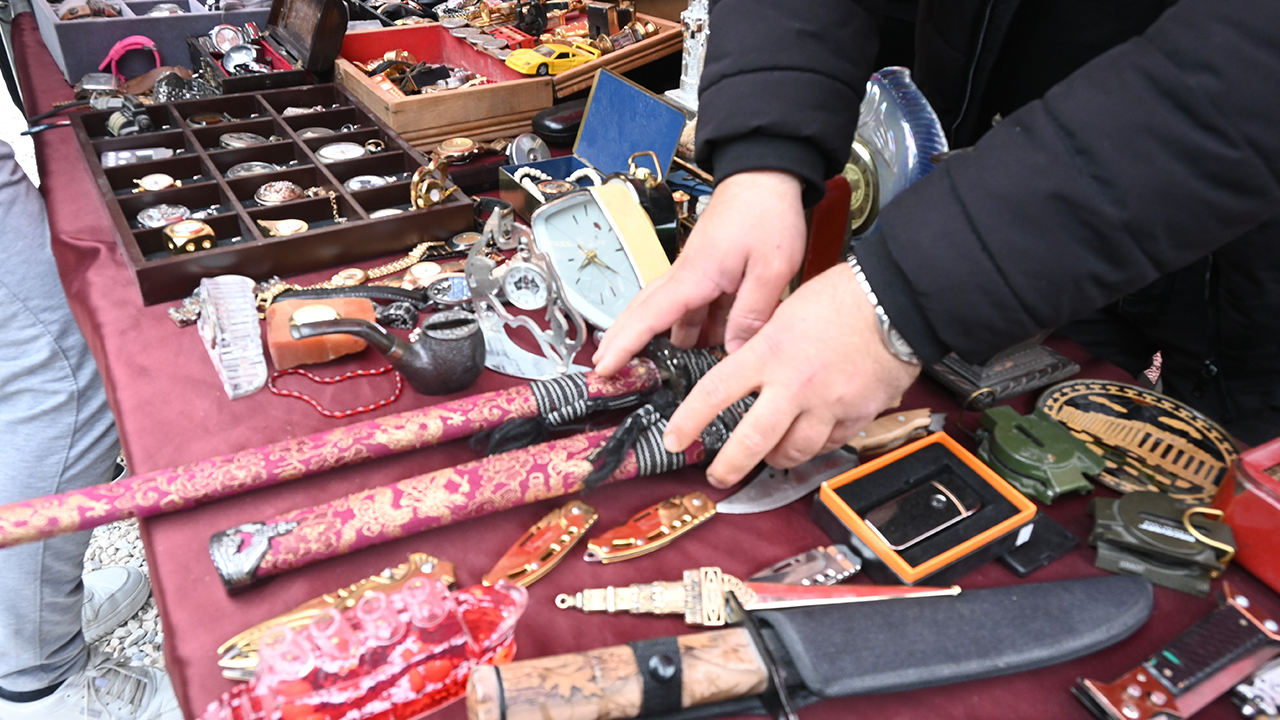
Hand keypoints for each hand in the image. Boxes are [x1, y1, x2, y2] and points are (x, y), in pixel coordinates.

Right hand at [592, 170, 806, 375]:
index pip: (649, 317)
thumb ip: (752, 313)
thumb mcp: (772, 268)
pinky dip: (686, 328)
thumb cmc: (767, 212)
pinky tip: (698, 347)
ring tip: (649, 369)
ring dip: (654, 339)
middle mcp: (686, 276)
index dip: (625, 345)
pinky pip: (690, 306)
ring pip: (666, 312)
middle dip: (621, 342)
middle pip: (642, 313)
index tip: (605, 367)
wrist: (767, 175)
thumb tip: (733, 353)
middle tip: (605, 371)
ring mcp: (694, 273)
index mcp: (694, 276)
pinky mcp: (707, 271)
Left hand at [661, 263, 922, 487]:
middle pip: (750, 442)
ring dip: (774, 459)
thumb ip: (764, 345)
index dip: (688, 423)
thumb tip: (746, 365)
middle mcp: (794, 384)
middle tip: (717, 477)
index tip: (675, 439)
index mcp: (769, 352)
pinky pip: (828, 445)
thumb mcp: (786, 312)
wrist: (897, 301)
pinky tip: (809, 439)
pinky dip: (815, 447)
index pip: (714, 394)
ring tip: (767, 457)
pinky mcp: (856, 416)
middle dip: (727, 467)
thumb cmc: (844, 296)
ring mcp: (827, 404)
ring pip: (791, 452)